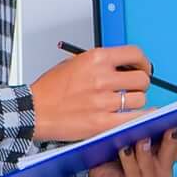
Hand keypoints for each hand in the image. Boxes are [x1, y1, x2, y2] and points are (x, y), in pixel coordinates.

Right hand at [33, 44, 156, 143]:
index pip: (134, 54)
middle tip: (133, 89)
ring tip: (125, 105)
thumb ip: (99, 63)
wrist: (33, 111)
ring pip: (140, 99)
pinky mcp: (102, 122)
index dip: (143, 62)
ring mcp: (103, 101)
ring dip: (136, 102)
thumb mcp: (73, 63)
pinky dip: (141, 118)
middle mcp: (102, 78)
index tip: (142, 68)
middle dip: (140, 84)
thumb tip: (122, 66)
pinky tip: (138, 117)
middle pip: (142, 79)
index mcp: (95, 59)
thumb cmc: (49, 90)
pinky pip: (135, 119)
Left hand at [87, 125, 176, 176]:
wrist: (99, 169)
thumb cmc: (119, 149)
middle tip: (173, 128)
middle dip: (174, 141)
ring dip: (148, 152)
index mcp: (168, 151)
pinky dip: (128, 161)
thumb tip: (157, 112)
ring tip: (142, 139)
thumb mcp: (137, 132)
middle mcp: (162, 166)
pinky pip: (133, 173)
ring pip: (153, 166)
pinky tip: (123, 150)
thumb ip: (149, 124)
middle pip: (174, 154)